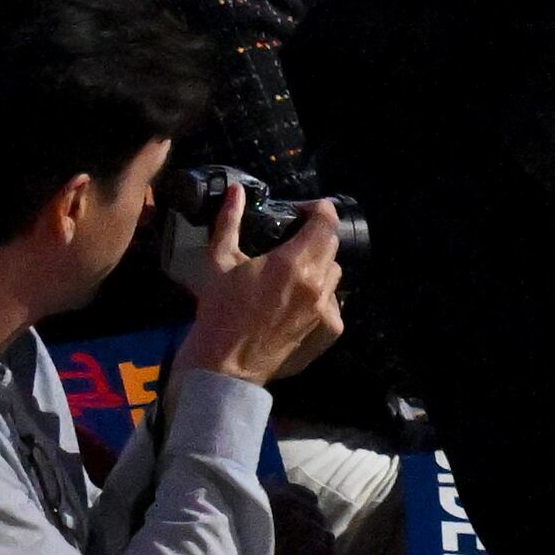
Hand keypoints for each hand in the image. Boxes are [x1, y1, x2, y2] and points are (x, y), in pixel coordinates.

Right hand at [170, 185, 348, 385]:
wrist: (226, 364)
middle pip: (332, 246)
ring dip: (319, 266)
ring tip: (293, 274)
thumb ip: (229, 222)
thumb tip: (237, 191)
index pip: (326, 221)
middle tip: (292, 241)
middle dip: (316, 237)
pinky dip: (321, 296)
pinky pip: (334, 302)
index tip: (303, 211)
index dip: (319, 209)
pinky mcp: (330, 330)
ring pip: (335, 274)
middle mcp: (317, 283)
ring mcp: (327, 309)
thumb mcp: (218, 261)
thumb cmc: (219, 310)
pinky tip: (297, 302)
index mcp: (293, 263)